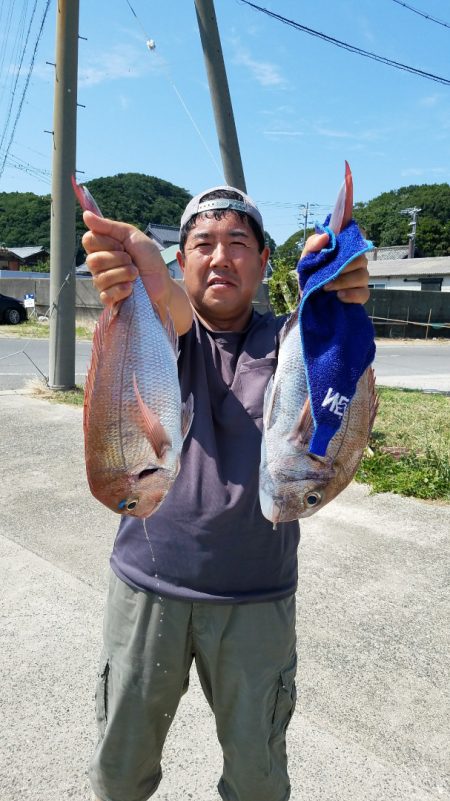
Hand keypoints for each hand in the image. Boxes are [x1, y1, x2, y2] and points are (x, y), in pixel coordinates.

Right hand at [82, 211, 192, 333]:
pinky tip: (131, 288)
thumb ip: (109, 226)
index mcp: (102, 247)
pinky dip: (122, 289)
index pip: (88, 240)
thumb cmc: (148, 258)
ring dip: (123, 274)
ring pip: (100, 278)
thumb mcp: (132, 236)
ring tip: (135, 274)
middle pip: (93, 260)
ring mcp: (102, 282)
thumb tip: (86, 214)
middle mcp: (98, 265)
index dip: (106, 243)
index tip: (122, 245)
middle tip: (131, 260)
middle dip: (118, 259)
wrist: (162, 280)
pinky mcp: (109, 299)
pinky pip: (105, 294)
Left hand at [300, 231, 369, 304]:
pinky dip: (351, 294)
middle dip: (344, 265)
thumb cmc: (309, 275)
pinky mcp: (360, 295)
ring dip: (343, 281)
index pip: (357, 234)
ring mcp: (360, 278)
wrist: (306, 299)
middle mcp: (355, 261)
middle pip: (361, 257)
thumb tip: (326, 236)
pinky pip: (363, 293)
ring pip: (362, 275)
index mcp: (343, 249)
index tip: (346, 235)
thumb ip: (312, 245)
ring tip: (326, 287)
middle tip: (327, 273)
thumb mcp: (305, 259)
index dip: (356, 232)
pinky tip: (339, 296)